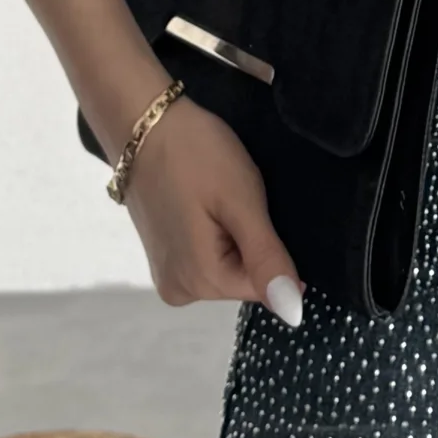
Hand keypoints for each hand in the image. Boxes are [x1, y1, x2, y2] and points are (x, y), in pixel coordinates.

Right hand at [124, 93, 305, 326]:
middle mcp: (179, 291)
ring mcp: (167, 275)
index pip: (265, 285)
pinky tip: (206, 203)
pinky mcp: (163, 257)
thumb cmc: (197, 155)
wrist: (144, 123)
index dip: (272, 245)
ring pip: (228, 265)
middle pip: (244, 277)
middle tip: (235, 197)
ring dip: (234, 235)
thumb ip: (267, 259)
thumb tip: (293, 314)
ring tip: (218, 197)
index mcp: (199, 282)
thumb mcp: (241, 201)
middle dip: (251, 240)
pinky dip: (217, 233)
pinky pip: (208, 255)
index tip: (255, 207)